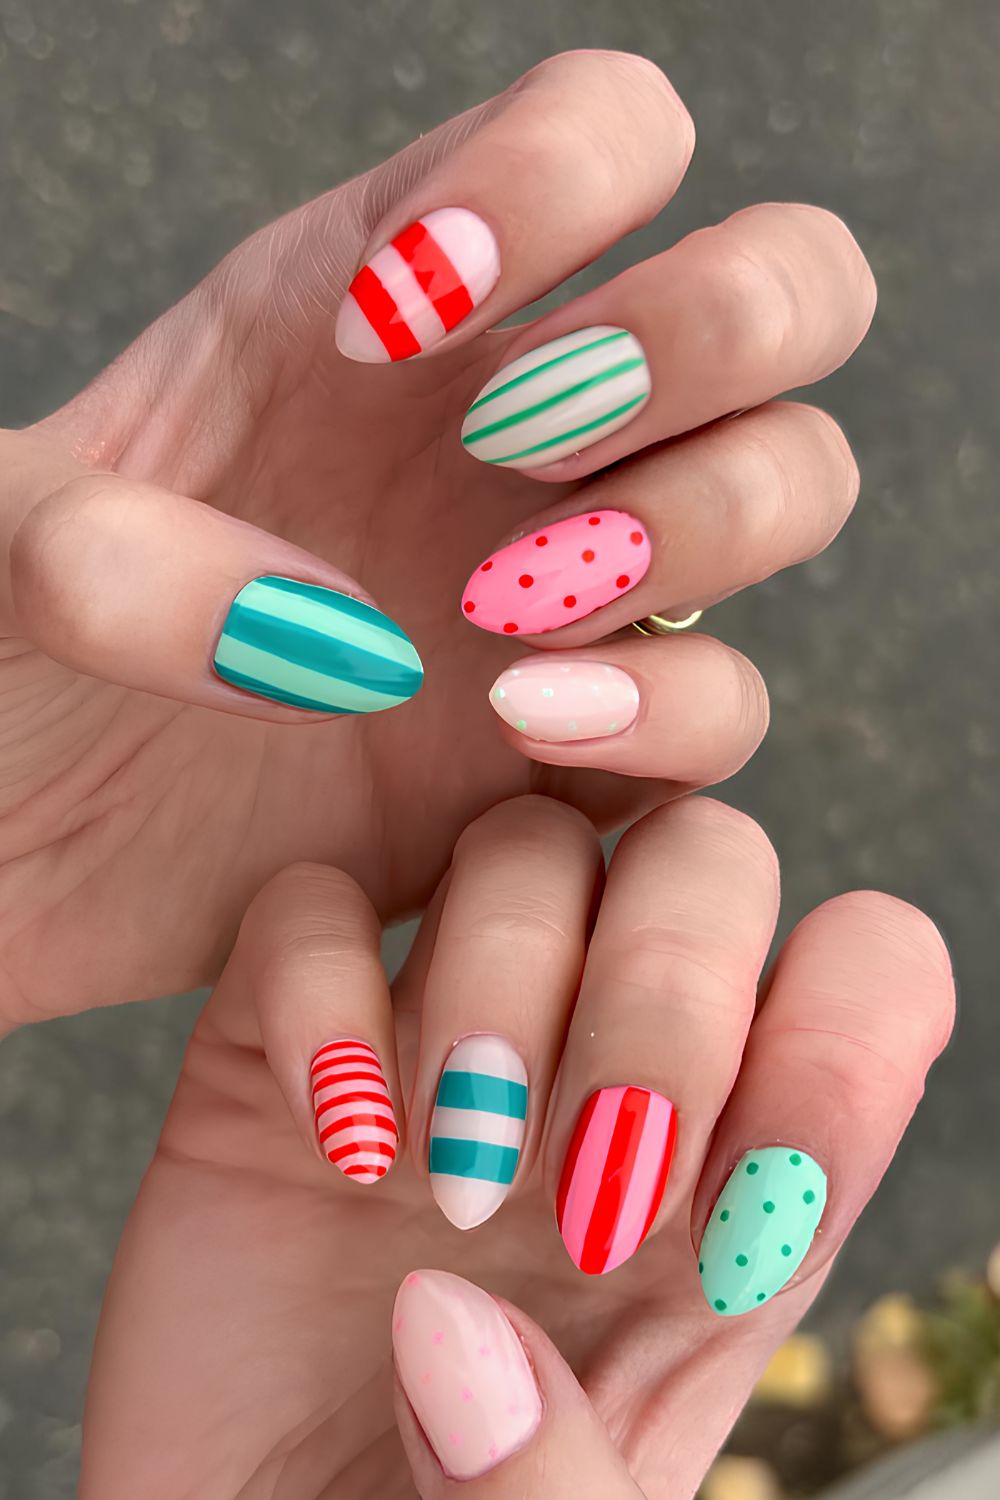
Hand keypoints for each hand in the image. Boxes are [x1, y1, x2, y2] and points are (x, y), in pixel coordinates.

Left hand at [0, 50, 873, 1029]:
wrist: (22, 844)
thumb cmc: (1, 663)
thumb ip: (105, 551)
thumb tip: (340, 639)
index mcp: (397, 301)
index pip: (614, 133)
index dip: (564, 181)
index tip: (391, 321)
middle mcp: (520, 430)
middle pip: (781, 291)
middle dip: (703, 336)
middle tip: (516, 438)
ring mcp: (567, 591)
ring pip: (792, 481)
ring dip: (708, 519)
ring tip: (510, 608)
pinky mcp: (579, 753)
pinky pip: (729, 708)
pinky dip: (672, 708)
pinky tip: (521, 722)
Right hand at [81, 797, 952, 1497]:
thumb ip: (560, 1491)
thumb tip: (468, 1337)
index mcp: (727, 1176)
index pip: (863, 977)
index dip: (842, 1044)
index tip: (744, 1207)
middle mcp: (597, 1067)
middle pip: (705, 862)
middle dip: (669, 998)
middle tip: (591, 1191)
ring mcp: (439, 1034)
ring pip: (525, 848)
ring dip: (502, 987)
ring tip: (450, 1183)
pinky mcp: (286, 1038)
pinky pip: (313, 908)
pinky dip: (321, 989)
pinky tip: (330, 1141)